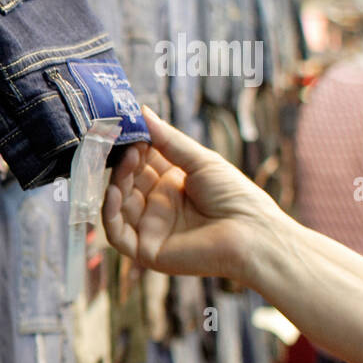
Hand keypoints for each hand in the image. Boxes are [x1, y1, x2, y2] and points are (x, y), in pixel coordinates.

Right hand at [101, 106, 286, 282]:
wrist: (253, 235)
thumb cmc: (235, 197)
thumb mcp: (201, 160)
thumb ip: (168, 140)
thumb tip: (143, 112)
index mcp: (172, 185)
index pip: (142, 164)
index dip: (133, 147)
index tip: (127, 128)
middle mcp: (159, 206)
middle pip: (128, 182)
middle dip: (125, 162)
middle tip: (127, 143)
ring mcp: (151, 228)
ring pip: (119, 205)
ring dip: (117, 181)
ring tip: (128, 160)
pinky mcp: (146, 250)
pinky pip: (117, 234)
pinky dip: (109, 213)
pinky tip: (113, 192)